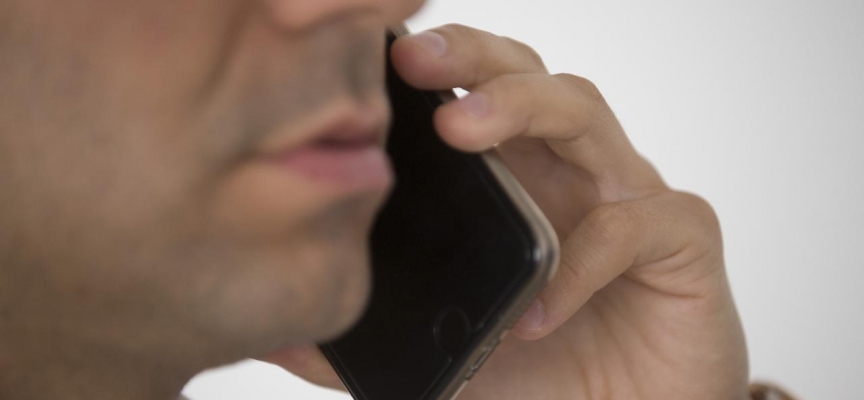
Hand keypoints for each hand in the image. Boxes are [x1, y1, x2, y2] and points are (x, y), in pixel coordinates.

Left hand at [265, 25, 748, 399]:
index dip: (437, 67)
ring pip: (584, 112)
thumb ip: (373, 338)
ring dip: (523, 107)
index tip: (372, 58)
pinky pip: (637, 224)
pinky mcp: (682, 240)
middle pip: (528, 76)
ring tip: (462, 127)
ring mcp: (628, 197)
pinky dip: (584, 258)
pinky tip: (540, 311)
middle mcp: (569, 173)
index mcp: (515, 183)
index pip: (474, 96)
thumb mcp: (446, 351)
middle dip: (474, 59)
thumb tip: (283, 333)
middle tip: (416, 60)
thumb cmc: (545, 377)